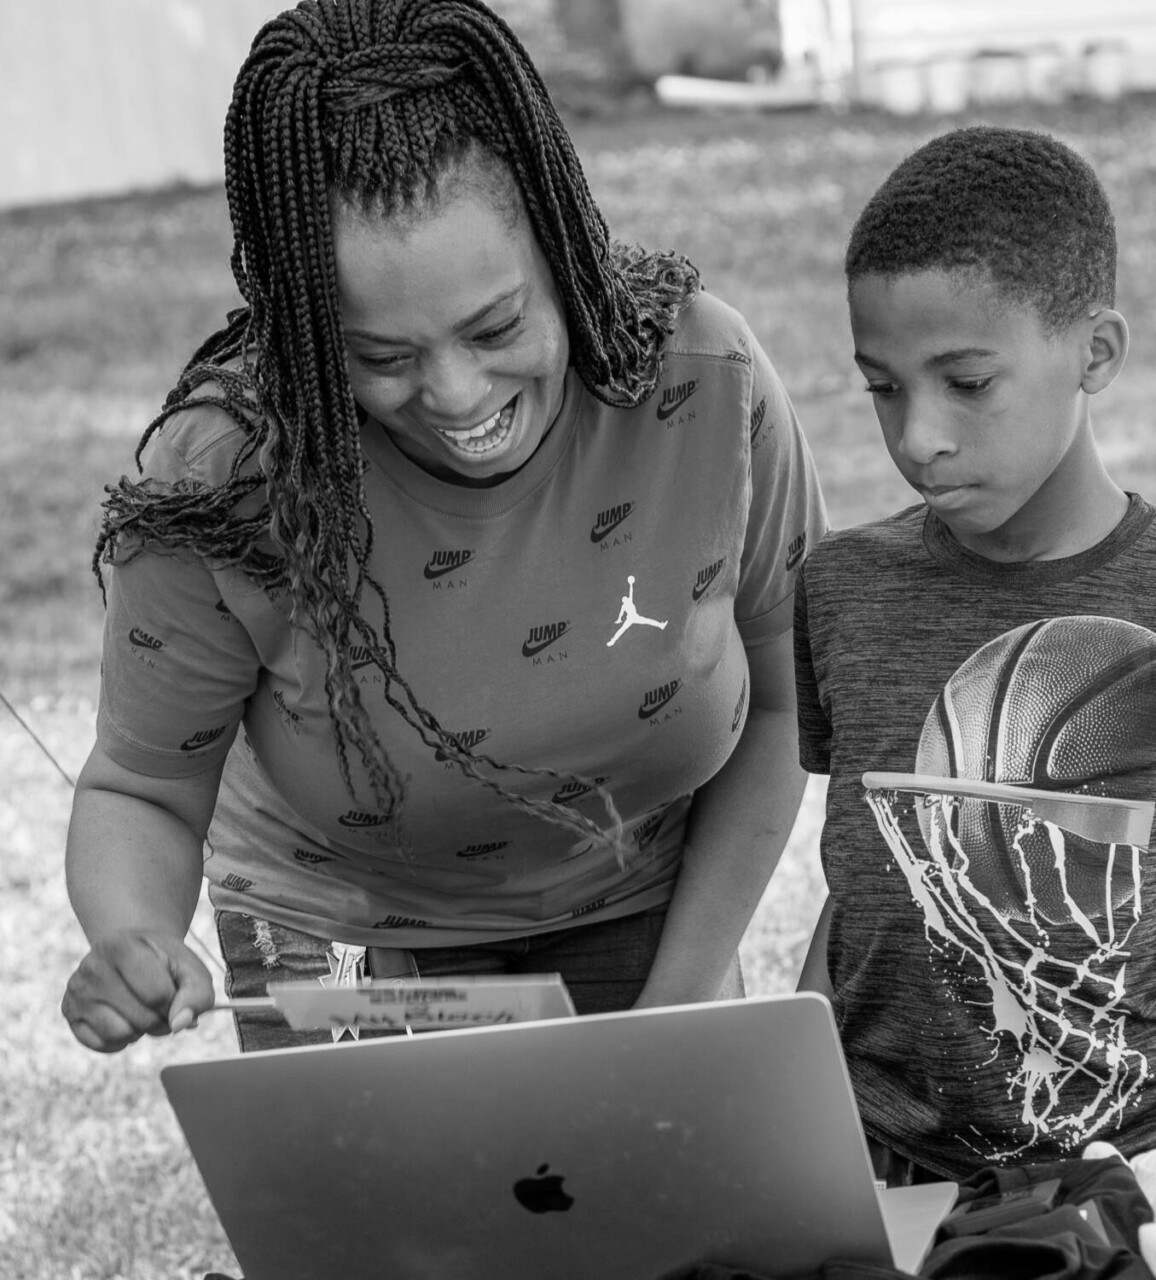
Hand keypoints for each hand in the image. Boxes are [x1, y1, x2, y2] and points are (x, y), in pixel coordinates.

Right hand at [61, 931, 213, 1051]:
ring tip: (141, 1008)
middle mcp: (91, 967)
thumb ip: (197, 994)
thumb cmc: (165, 962)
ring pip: (120, 1034)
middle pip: (141, 1019)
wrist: (133, 950)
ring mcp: (76, 990)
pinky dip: (122, 1040)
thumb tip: (180, 1025)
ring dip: (141, 1030)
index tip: (176, 993)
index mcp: (121, 946)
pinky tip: (124, 1018)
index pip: (158, 995)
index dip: (176, 1004)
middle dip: (161, 1019)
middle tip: (161, 1003)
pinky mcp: (69, 1012)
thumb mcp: (190, 968)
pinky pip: (102, 1045)